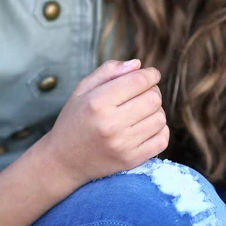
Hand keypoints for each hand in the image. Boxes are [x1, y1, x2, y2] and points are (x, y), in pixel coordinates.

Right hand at [43, 60, 168, 187]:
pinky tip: (145, 127)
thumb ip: (109, 71)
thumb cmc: (74, 119)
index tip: (150, 74)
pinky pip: (162, 140)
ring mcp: (122, 145)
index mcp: (97, 102)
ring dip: (156, 110)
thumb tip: (138, 64)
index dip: (151, 74)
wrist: (64, 160)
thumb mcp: (82, 89)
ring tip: (141, 110)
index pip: (139, 81)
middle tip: (144, 92)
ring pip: (160, 118)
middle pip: (153, 98)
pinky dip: (159, 130)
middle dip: (153, 90)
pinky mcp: (131, 161)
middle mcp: (111, 124)